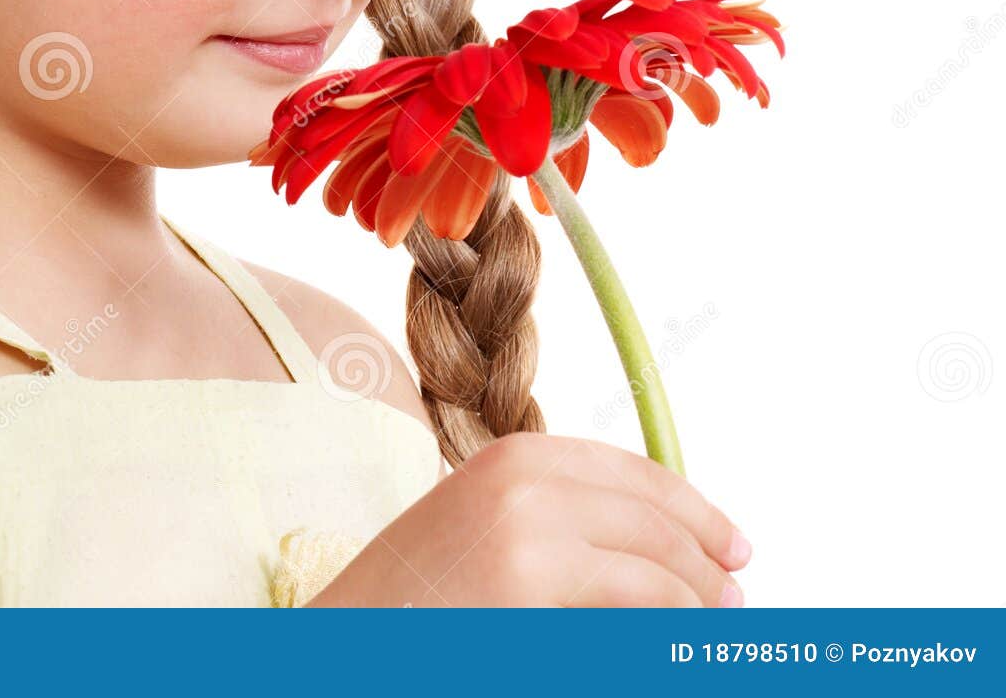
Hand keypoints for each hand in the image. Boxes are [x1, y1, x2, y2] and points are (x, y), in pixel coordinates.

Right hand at [305, 431, 750, 607]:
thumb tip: (655, 554)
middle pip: (653, 511)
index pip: (633, 472)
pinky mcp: (534, 573)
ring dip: (700, 596)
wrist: (356, 631)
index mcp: (518, 453)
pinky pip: (639, 596)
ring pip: (656, 557)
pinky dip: (675, 623)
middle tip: (738, 594)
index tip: (732, 544)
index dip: (693, 509)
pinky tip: (685, 641)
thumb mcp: (493, 535)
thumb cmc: (423, 601)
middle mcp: (528, 471)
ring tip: (719, 625)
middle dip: (706, 556)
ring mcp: (532, 518)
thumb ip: (561, 526)